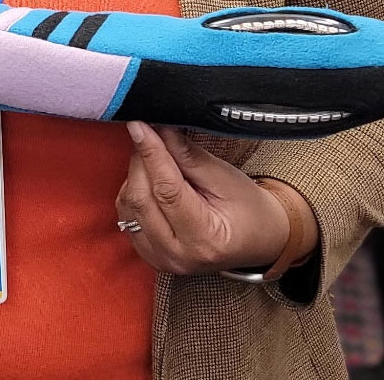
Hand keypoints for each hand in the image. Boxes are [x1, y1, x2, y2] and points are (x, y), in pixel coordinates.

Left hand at [116, 122, 312, 274]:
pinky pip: (126, 216)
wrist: (256, 240)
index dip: (151, 153)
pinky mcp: (148, 254)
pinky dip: (133, 192)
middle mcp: (177, 255)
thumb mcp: (226, 179)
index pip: (166, 190)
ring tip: (160, 164)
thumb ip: (189, 156)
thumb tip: (159, 130)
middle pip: (141, 197)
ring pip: (128, 205)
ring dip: (136, 176)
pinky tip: (152, 183)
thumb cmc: (248, 210)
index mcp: (204, 240)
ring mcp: (160, 258)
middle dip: (141, 161)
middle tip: (152, 138)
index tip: (139, 126)